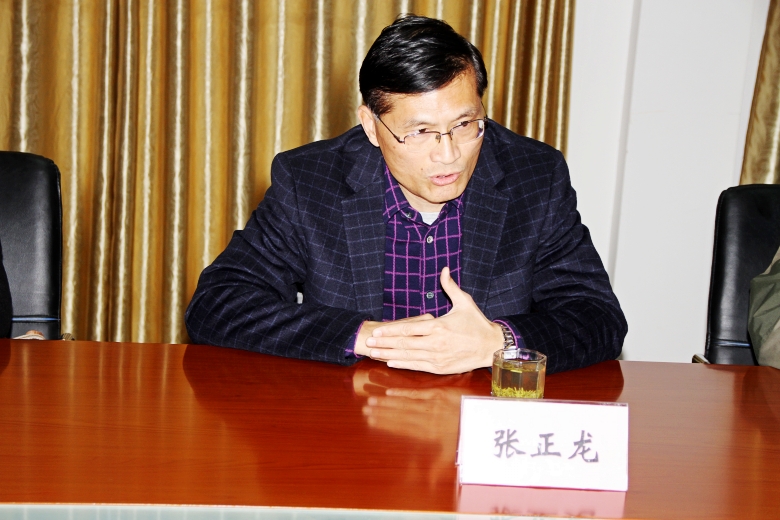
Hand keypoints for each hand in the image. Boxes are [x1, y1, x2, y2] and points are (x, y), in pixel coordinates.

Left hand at [364, 267, 503, 373]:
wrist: (491, 346)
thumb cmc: (477, 323)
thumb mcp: (464, 302)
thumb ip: (450, 286)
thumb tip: (444, 269)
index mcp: (438, 326)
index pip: (408, 329)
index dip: (390, 331)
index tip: (377, 331)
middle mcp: (435, 343)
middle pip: (404, 344)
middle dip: (384, 344)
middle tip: (368, 343)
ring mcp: (437, 357)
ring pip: (408, 356)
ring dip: (389, 355)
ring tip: (373, 354)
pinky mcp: (440, 368)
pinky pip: (417, 366)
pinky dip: (402, 364)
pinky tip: (390, 362)